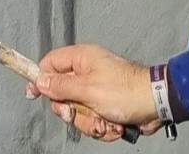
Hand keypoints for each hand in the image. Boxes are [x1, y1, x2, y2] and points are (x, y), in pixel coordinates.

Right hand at [29, 45, 157, 140]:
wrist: (155, 105)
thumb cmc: (124, 91)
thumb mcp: (88, 89)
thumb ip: (61, 86)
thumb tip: (39, 81)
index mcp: (82, 60)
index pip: (51, 63)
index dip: (40, 78)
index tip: (33, 94)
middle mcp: (87, 74)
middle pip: (61, 94)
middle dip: (70, 111)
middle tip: (76, 112)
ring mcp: (96, 92)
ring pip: (77, 113)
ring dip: (90, 122)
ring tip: (105, 121)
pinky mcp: (106, 108)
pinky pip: (92, 121)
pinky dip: (102, 127)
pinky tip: (114, 125)